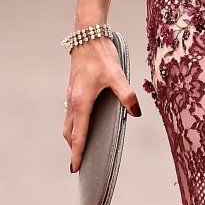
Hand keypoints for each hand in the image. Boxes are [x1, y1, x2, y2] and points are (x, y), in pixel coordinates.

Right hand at [63, 38, 141, 171]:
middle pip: (70, 133)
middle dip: (74, 149)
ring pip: (68, 123)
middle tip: (79, 164)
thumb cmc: (101, 55)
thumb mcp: (117, 75)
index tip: (74, 168)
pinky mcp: (73, 89)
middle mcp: (72, 101)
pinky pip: (70, 114)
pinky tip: (83, 125)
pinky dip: (74, 125)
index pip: (79, 135)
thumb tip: (136, 112)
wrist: (86, 35)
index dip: (78, 153)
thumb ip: (127, 95)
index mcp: (81, 102)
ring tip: (80, 148)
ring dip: (72, 137)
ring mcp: (70, 95)